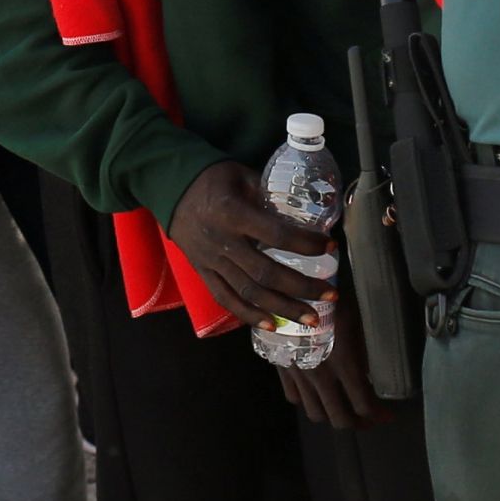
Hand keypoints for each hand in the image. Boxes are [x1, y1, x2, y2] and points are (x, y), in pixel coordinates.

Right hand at [167, 161, 334, 329]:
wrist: (169, 186)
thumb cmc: (212, 178)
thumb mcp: (243, 174)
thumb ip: (270, 194)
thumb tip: (305, 211)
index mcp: (234, 214)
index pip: (276, 234)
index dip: (306, 244)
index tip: (330, 247)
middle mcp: (222, 242)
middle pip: (266, 273)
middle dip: (302, 287)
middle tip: (331, 293)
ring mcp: (211, 261)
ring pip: (249, 292)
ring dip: (283, 308)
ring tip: (311, 318)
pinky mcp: (203, 272)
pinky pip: (226, 299)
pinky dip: (249, 315)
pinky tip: (273, 325)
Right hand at [276, 294, 386, 429]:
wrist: (291, 288)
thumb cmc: (332, 299)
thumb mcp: (358, 321)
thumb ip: (365, 353)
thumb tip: (372, 375)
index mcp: (344, 365)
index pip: (364, 405)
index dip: (379, 415)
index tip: (386, 415)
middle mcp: (321, 376)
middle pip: (340, 419)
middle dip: (358, 423)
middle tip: (367, 418)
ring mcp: (299, 374)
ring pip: (316, 413)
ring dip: (332, 415)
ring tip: (343, 409)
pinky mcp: (282, 368)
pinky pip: (295, 397)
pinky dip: (308, 401)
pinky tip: (317, 394)